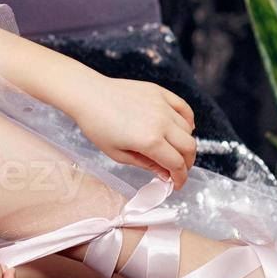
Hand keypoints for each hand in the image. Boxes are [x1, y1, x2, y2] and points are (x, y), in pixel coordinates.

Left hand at [69, 76, 196, 188]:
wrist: (87, 95)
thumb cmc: (97, 126)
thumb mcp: (118, 154)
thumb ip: (146, 165)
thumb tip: (165, 175)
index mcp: (150, 141)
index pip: (177, 164)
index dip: (180, 178)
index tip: (177, 184)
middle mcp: (161, 122)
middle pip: (189, 147)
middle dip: (187, 163)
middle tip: (178, 170)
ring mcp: (162, 105)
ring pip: (188, 129)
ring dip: (185, 143)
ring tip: (174, 150)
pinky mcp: (160, 93)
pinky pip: (184, 108)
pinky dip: (188, 121)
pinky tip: (183, 128)